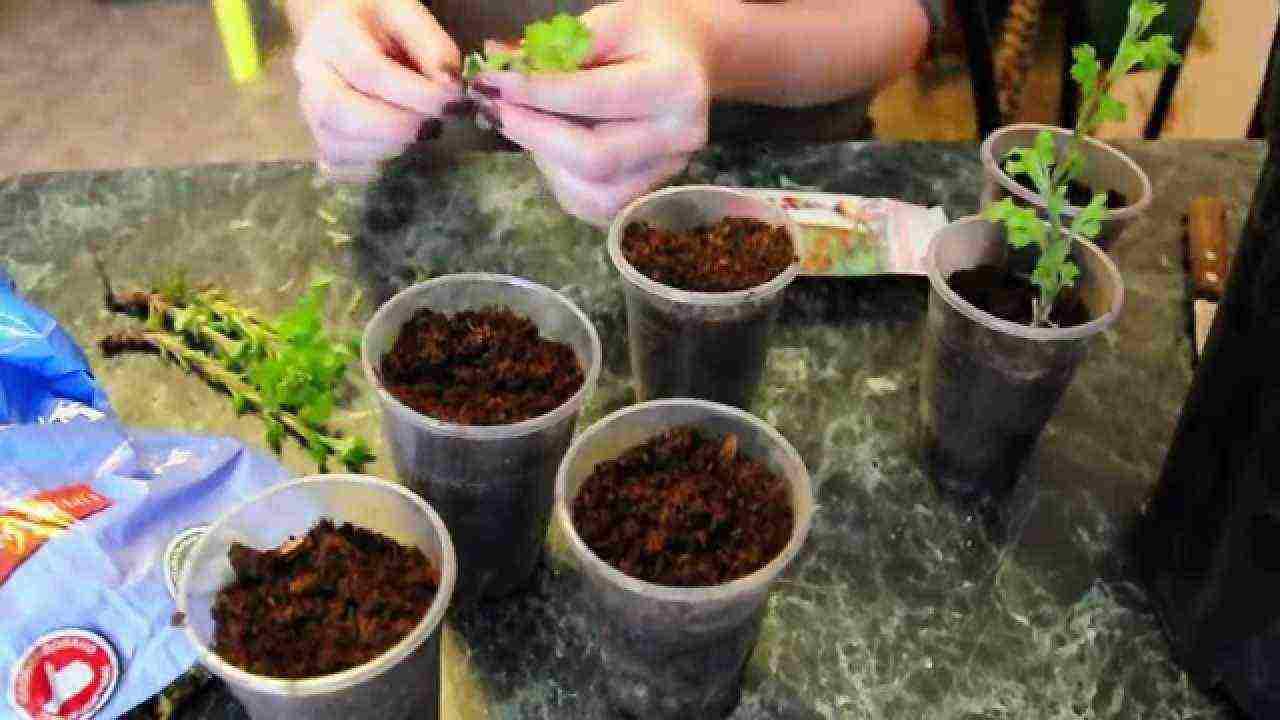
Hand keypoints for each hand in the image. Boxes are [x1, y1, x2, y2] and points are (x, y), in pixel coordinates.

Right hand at [292, 0, 463, 180]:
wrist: (347, 28)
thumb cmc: (383, 24)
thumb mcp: (412, 17)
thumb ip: (435, 49)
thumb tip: (450, 90)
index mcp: (332, 33)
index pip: (368, 70)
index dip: (416, 94)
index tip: (452, 104)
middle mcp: (311, 73)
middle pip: (339, 112)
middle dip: (396, 128)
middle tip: (433, 126)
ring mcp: (309, 109)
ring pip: (337, 145)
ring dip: (388, 148)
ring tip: (419, 130)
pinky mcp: (319, 137)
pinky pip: (338, 166)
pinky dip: (372, 166)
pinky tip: (397, 146)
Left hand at [473, 2, 710, 226]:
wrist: (687, 61)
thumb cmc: (645, 36)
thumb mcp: (609, 20)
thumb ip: (560, 46)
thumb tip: (501, 65)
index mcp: (675, 86)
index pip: (595, 97)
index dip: (536, 92)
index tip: (492, 81)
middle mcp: (679, 138)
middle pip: (593, 157)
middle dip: (533, 133)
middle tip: (496, 108)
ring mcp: (665, 173)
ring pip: (589, 192)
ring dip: (544, 158)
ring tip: (529, 123)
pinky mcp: (646, 194)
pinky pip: (591, 204)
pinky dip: (559, 177)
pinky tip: (552, 146)